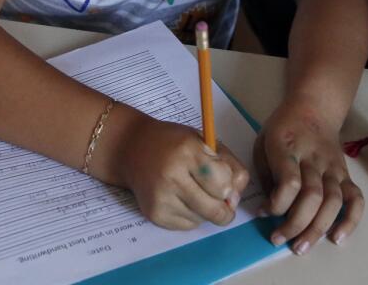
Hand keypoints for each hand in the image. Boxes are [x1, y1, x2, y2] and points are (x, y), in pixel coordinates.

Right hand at [119, 117, 249, 230]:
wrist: (132, 149)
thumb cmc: (175, 143)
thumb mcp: (205, 142)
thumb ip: (230, 166)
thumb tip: (235, 200)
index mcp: (188, 152)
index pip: (222, 184)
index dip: (229, 188)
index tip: (227, 184)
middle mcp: (172, 176)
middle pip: (214, 210)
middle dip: (225, 210)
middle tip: (224, 204)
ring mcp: (161, 197)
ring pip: (202, 220)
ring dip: (206, 211)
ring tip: (195, 193)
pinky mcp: (154, 214)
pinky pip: (186, 225)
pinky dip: (191, 216)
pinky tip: (181, 199)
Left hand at [254, 100, 363, 252]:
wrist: (315, 107)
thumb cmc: (283, 127)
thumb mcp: (264, 141)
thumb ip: (267, 173)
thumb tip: (269, 209)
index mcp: (288, 147)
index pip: (290, 181)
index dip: (277, 203)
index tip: (263, 212)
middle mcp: (314, 158)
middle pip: (312, 196)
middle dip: (295, 224)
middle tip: (279, 240)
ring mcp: (333, 167)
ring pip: (333, 201)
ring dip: (318, 229)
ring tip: (301, 247)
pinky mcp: (345, 174)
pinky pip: (355, 198)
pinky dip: (351, 220)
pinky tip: (338, 237)